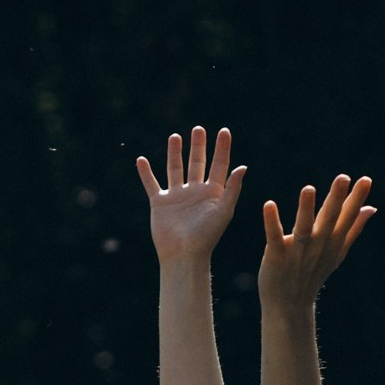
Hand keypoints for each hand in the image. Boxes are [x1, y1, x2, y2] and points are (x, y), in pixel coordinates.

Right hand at [138, 126, 246, 263]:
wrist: (184, 254)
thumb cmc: (207, 236)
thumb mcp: (224, 211)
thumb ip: (232, 188)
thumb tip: (242, 167)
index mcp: (213, 193)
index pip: (219, 165)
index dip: (222, 148)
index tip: (224, 131)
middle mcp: (195, 192)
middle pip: (197, 164)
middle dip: (198, 147)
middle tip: (198, 130)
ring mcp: (177, 196)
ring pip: (175, 169)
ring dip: (175, 153)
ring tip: (175, 136)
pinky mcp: (160, 203)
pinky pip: (152, 184)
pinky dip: (146, 173)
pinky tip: (141, 160)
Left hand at [258, 174, 373, 308]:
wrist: (289, 306)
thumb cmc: (313, 274)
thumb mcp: (337, 252)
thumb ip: (354, 229)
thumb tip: (372, 208)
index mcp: (332, 243)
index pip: (347, 218)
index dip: (356, 200)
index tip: (365, 180)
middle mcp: (318, 246)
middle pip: (328, 220)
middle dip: (336, 199)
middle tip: (343, 177)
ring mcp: (298, 252)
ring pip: (303, 228)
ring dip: (306, 209)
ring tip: (308, 188)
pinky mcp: (277, 256)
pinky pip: (275, 237)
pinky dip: (272, 222)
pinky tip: (269, 205)